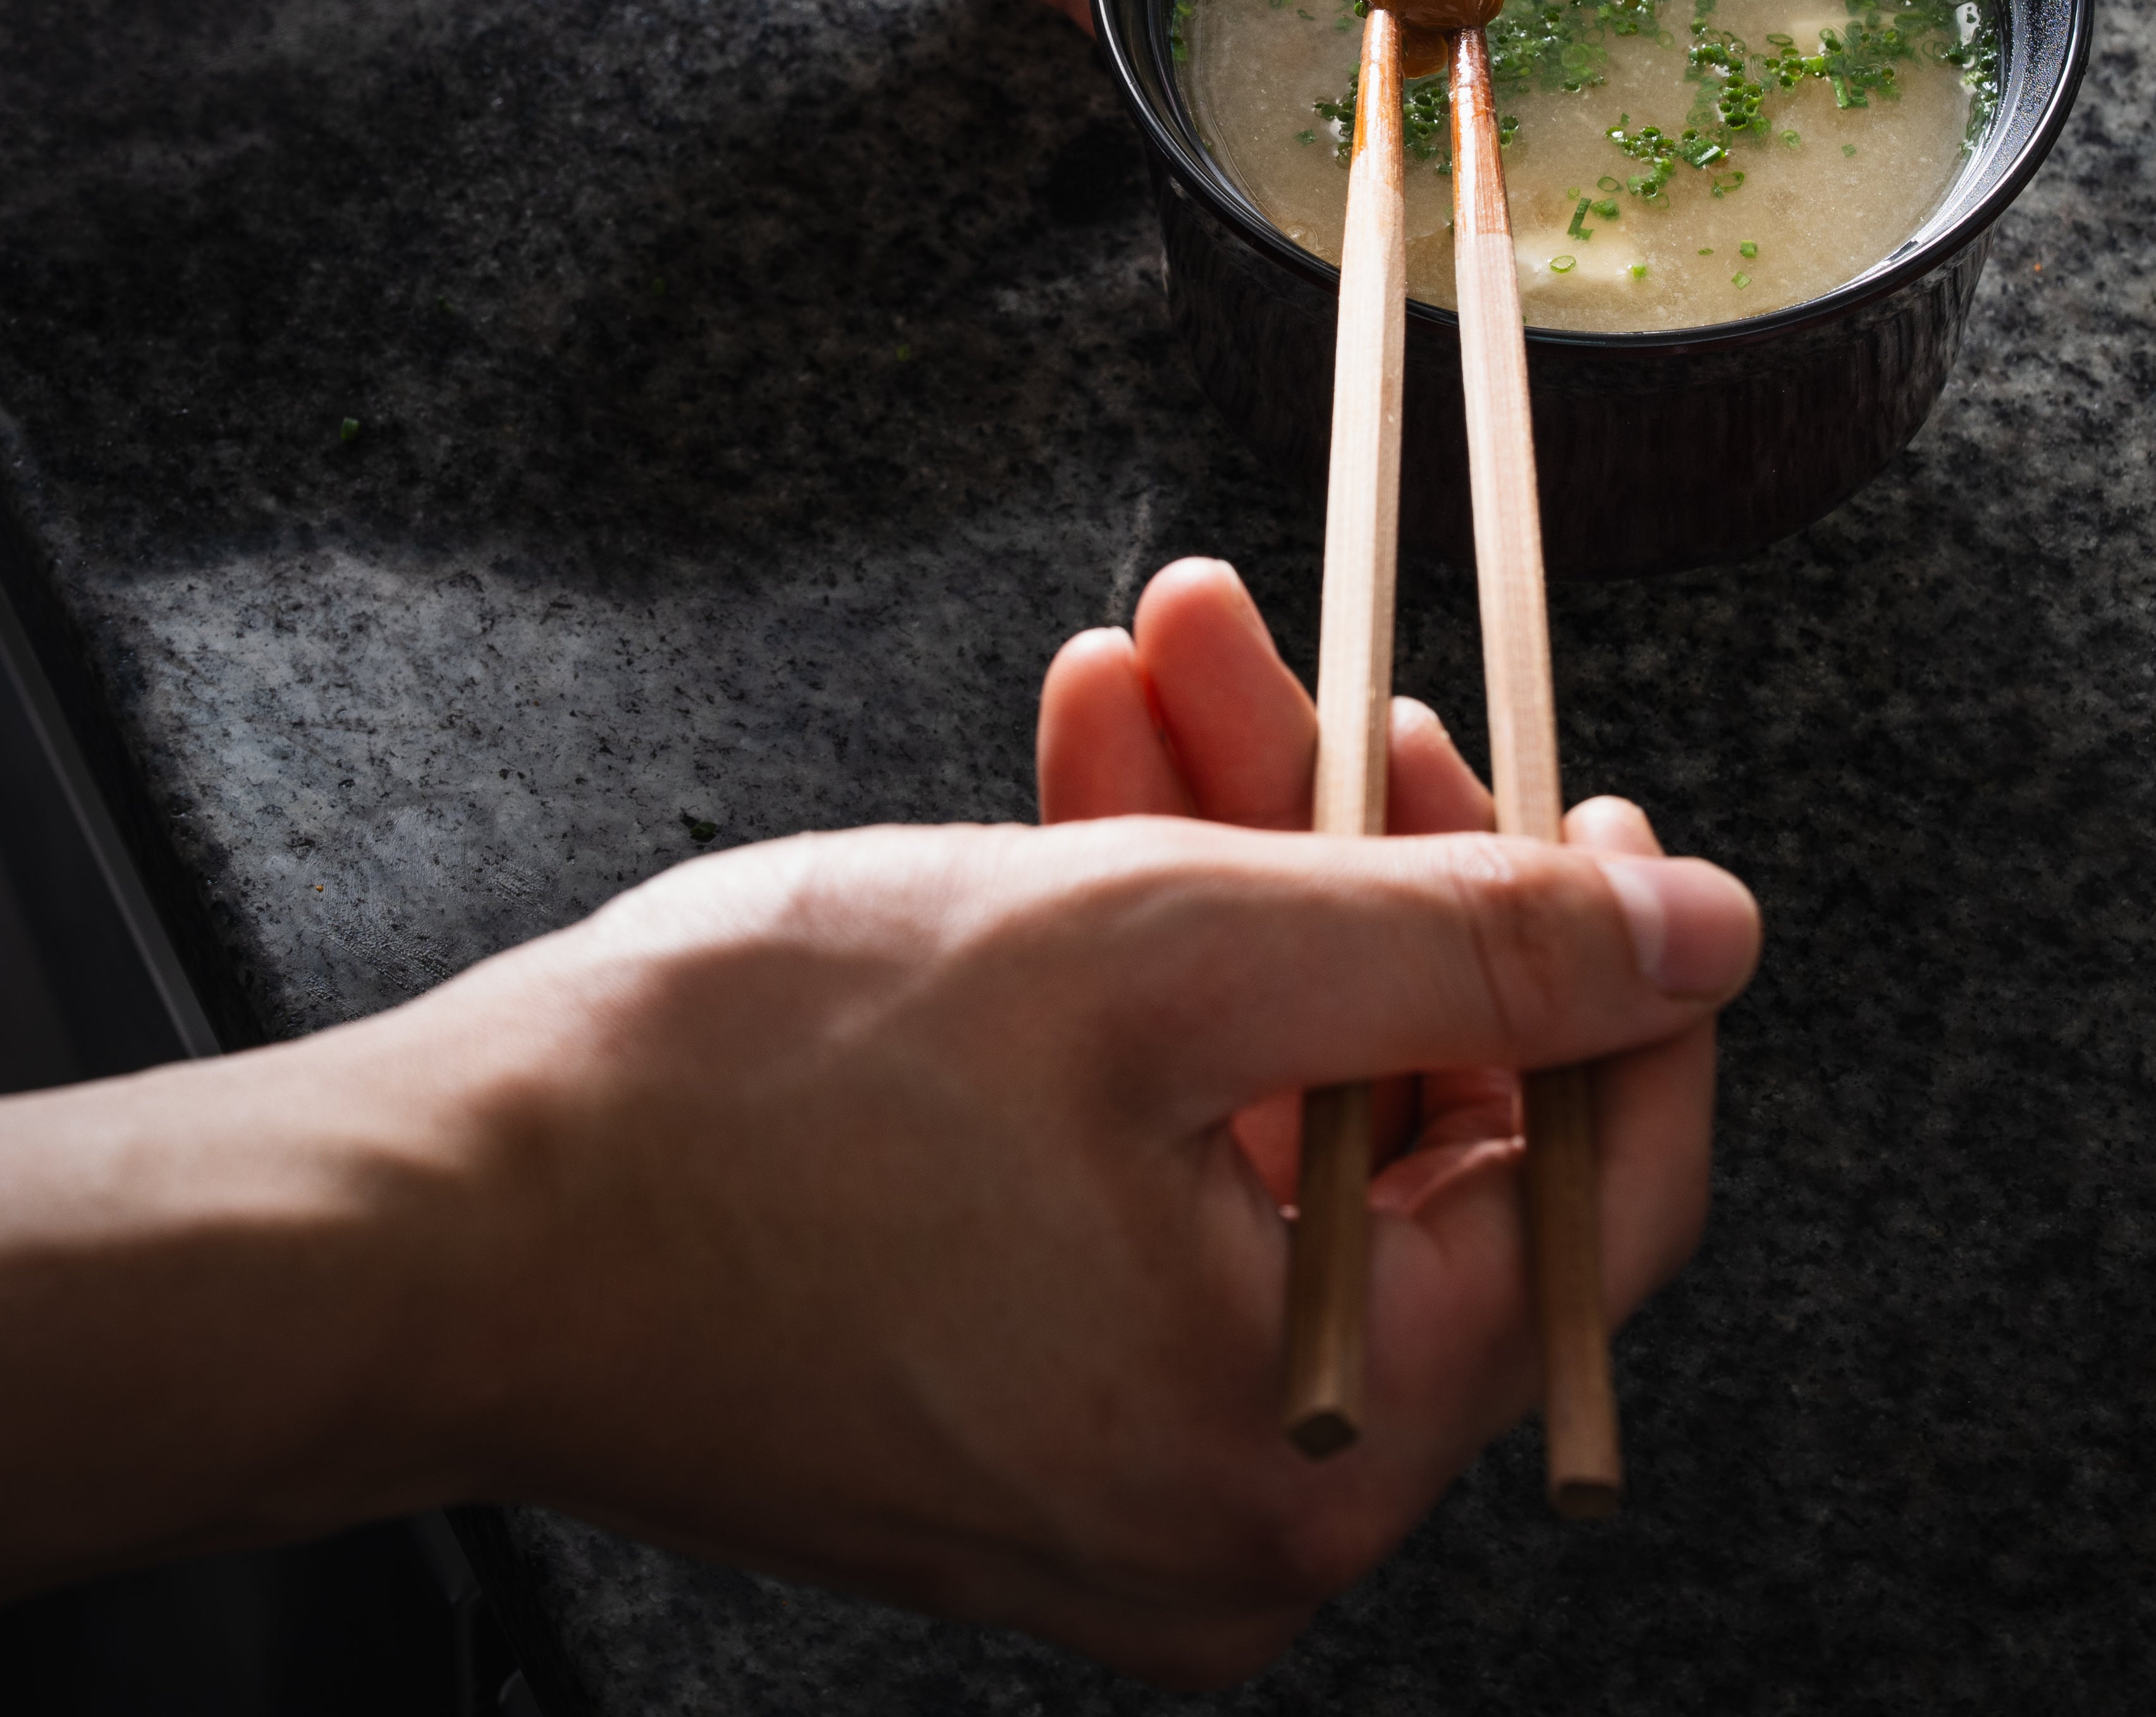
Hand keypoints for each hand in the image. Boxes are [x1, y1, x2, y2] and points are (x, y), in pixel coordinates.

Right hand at [0, 580, 1756, 1684]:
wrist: (444, 1218)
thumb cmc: (761, 1102)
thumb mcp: (1162, 950)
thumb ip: (1465, 945)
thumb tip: (1711, 934)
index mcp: (1318, 1444)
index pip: (1592, 1188)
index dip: (1611, 966)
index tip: (1585, 792)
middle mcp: (1244, 1499)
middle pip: (1397, 1114)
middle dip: (1343, 845)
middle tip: (1285, 656)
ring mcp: (1122, 1446)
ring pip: (1258, 1101)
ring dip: (1221, 861)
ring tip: (1157, 660)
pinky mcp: (1018, 1375)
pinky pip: (1144, 1149)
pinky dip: (1130, 967)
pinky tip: (1088, 777)